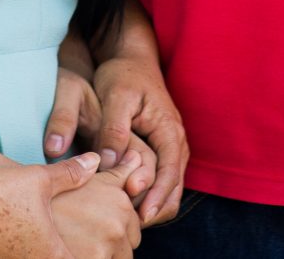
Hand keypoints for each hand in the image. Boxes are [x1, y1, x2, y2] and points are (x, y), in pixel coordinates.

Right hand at [0, 154, 128, 258]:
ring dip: (32, 254)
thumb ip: (71, 174)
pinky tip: (3, 242)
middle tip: (51, 238)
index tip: (85, 245)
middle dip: (62, 252)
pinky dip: (8, 255)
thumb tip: (94, 161)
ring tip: (23, 240)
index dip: (88, 255)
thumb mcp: (40, 180)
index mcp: (55, 255)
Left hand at [91, 50, 186, 225]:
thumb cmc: (123, 74)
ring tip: (129, 219)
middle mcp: (175, 141)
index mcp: (169, 129)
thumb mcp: (115, 96)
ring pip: (169, 186)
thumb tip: (108, 161)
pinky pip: (161, 178)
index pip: (170, 172)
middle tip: (131, 224)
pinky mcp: (159, 148)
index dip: (157, 197)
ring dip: (153, 204)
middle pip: (174, 186)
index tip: (141, 216)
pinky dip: (150, 194)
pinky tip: (129, 202)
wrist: (131, 58)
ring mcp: (170, 146)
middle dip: (156, 208)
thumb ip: (113, 129)